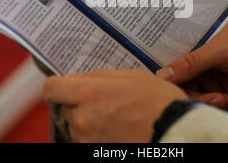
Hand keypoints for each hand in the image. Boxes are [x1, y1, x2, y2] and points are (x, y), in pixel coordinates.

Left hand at [43, 69, 187, 142]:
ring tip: (115, 116)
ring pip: (76, 124)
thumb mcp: (131, 76)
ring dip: (88, 119)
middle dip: (79, 102)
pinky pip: (86, 139)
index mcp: (89, 93)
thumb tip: (77, 78)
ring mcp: (88, 139)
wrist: (175, 131)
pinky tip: (117, 128)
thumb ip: (99, 76)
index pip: (51, 88)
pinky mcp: (95, 152)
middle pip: (65, 107)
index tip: (68, 85)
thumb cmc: (158, 102)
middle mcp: (83, 118)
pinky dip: (96, 134)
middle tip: (104, 100)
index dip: (59, 85)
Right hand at [157, 15, 227, 100]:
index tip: (154, 82)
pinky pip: (206, 100)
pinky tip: (225, 99)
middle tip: (193, 95)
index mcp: (194, 41)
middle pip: (177, 79)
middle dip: (183, 89)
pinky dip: (212, 103)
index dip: (161, 69)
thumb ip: (191, 62)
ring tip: (218, 97)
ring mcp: (209, 74)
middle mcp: (198, 58)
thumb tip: (161, 74)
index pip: (169, 55)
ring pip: (191, 92)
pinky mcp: (220, 89)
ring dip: (201, 99)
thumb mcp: (219, 49)